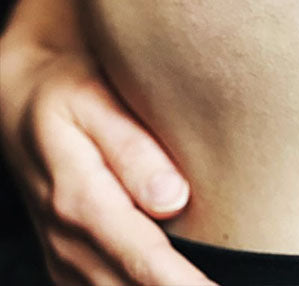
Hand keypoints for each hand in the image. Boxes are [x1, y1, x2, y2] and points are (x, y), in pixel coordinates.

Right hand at [0, 35, 216, 285]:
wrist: (20, 97)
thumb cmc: (67, 90)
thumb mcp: (95, 101)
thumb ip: (132, 148)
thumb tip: (173, 198)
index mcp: (78, 196)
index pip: (141, 254)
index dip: (180, 282)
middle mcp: (67, 235)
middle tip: (219, 285)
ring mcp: (63, 251)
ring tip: (203, 283)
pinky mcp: (66, 256)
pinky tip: (169, 281)